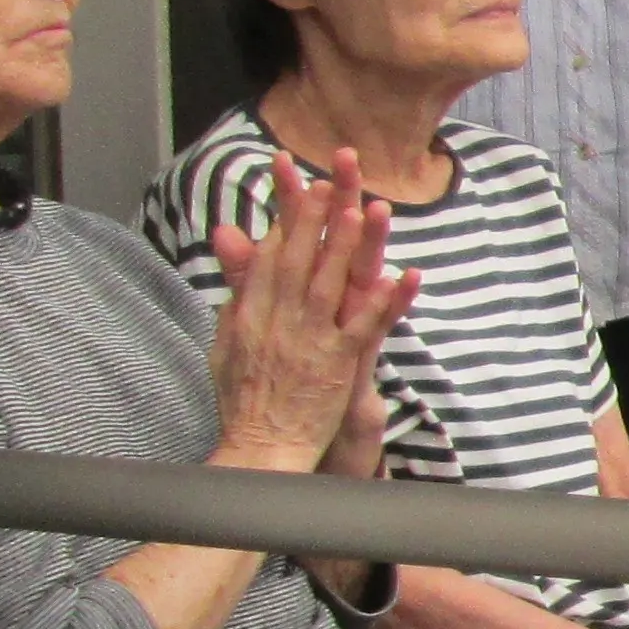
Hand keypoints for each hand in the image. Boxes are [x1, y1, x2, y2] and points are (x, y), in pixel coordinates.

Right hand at [203, 148, 421, 474]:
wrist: (259, 449)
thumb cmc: (243, 398)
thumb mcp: (226, 340)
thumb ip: (235, 290)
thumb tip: (229, 241)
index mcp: (251, 313)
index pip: (274, 255)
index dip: (290, 218)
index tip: (305, 183)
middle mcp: (278, 321)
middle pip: (301, 259)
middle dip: (316, 218)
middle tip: (333, 179)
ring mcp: (309, 341)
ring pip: (331, 285)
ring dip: (348, 248)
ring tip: (364, 211)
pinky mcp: (337, 365)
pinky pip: (364, 328)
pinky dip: (384, 302)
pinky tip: (402, 277)